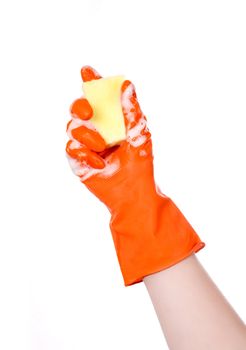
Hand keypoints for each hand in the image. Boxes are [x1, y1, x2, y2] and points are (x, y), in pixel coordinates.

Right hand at [66, 66, 203, 285]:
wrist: (135, 194)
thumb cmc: (140, 164)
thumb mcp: (140, 135)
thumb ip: (132, 111)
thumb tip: (126, 84)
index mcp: (112, 120)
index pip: (98, 96)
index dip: (91, 82)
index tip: (86, 70)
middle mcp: (96, 129)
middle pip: (78, 108)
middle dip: (79, 105)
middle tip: (89, 111)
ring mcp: (86, 145)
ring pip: (71, 127)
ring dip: (86, 134)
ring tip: (103, 146)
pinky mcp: (78, 161)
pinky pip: (71, 149)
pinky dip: (85, 154)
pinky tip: (99, 164)